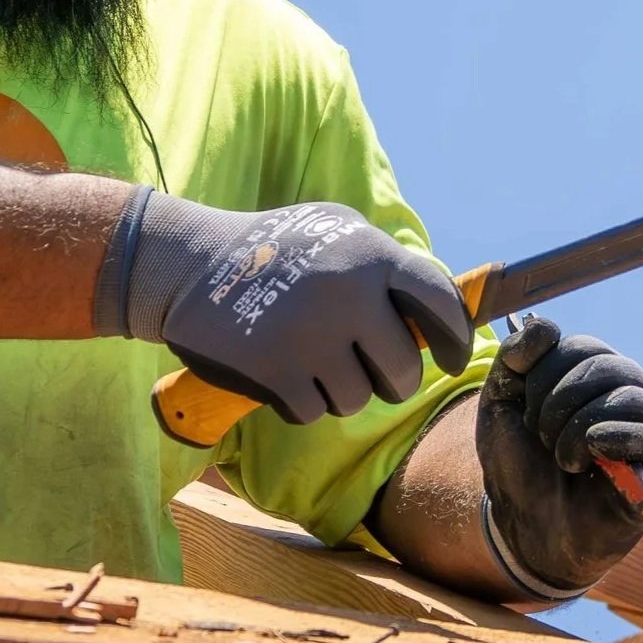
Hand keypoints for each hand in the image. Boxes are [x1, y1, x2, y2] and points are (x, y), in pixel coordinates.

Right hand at [100, 191, 472, 424]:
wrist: (188, 265)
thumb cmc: (272, 248)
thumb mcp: (335, 231)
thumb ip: (385, 267)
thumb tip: (440, 316)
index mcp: (369, 254)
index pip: (441, 303)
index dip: (455, 338)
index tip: (449, 359)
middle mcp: (347, 294)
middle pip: (403, 370)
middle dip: (388, 378)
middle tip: (363, 366)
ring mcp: (311, 337)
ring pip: (358, 399)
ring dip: (338, 389)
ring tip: (308, 357)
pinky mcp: (276, 373)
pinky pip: (313, 411)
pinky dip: (298, 400)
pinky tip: (277, 369)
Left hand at [476, 315, 642, 594]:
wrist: (526, 522)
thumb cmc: (519, 460)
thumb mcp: (500, 401)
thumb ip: (514, 358)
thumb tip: (545, 326)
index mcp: (594, 373)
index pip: (581, 346)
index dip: (544, 374)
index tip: (526, 408)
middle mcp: (629, 392)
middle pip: (607, 365)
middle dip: (558, 400)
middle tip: (541, 435)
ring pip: (630, 395)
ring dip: (579, 424)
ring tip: (562, 455)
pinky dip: (611, 438)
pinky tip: (588, 454)